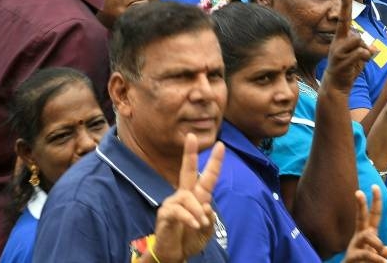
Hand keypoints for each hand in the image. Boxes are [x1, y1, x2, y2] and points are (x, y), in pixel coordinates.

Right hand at [152, 135, 224, 262]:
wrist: (175, 254)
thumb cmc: (191, 239)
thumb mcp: (207, 230)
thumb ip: (210, 218)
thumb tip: (207, 206)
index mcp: (198, 196)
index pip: (208, 176)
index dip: (214, 161)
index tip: (221, 144)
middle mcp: (185, 195)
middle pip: (187, 170)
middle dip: (189, 153)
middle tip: (191, 136)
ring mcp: (173, 202)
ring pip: (187, 197)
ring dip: (197, 211)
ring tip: (200, 224)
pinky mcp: (165, 213)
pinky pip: (179, 210)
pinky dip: (189, 218)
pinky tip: (194, 224)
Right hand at [323, 0, 371, 91]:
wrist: (336, 85)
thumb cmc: (347, 69)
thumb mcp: (356, 56)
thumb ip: (364, 48)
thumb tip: (374, 48)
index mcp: (340, 38)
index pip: (343, 18)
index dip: (345, 4)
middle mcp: (337, 43)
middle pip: (356, 33)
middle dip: (362, 43)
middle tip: (362, 54)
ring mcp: (338, 52)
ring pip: (359, 41)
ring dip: (365, 51)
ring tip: (362, 61)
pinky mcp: (342, 61)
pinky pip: (361, 52)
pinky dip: (366, 57)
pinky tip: (362, 64)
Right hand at [344, 186, 386, 262]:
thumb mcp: (377, 257)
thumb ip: (383, 252)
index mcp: (368, 234)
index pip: (373, 215)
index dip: (375, 201)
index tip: (375, 186)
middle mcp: (360, 237)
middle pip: (361, 218)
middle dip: (360, 205)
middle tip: (358, 192)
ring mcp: (355, 246)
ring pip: (366, 235)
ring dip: (377, 243)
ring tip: (382, 253)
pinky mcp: (352, 257)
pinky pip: (366, 254)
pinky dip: (378, 259)